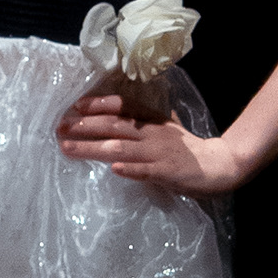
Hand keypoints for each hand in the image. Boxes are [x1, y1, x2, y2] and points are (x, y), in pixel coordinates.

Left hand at [56, 93, 244, 193]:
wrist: (218, 165)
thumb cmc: (186, 148)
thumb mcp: (164, 127)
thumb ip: (143, 120)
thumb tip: (118, 110)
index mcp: (151, 120)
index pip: (122, 106)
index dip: (98, 104)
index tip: (75, 106)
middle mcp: (151, 133)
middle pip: (113, 126)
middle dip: (84, 126)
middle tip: (59, 127)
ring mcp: (158, 153)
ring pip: (120, 148)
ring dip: (93, 148)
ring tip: (68, 149)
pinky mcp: (167, 173)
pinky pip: (145, 171)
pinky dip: (129, 170)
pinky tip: (113, 170)